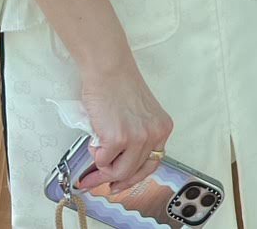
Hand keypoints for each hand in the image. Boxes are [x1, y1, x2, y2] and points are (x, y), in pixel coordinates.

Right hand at [78, 60, 173, 193]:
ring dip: (102, 168)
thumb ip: (136, 138)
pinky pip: (103, 160)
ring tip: (94, 154)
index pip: (152, 164)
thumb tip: (117, 165)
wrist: (109, 71)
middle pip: (134, 172)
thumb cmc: (119, 87)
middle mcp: (154, 134)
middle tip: (94, 180)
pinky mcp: (118, 138)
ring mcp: (137, 138)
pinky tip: (94, 140)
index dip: (133, 177)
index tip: (119, 184)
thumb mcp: (139, 115)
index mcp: (162, 128)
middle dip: (112, 180)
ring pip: (119, 172)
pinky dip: (95, 154)